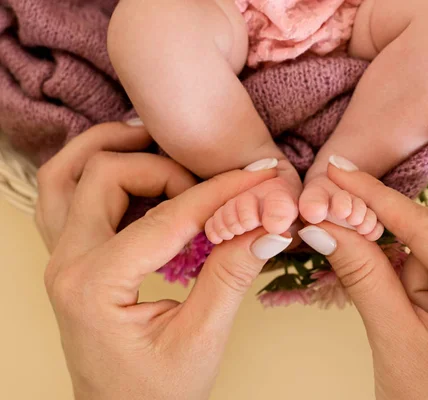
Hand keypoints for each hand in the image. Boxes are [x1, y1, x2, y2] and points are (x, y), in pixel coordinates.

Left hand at [35, 122, 291, 399]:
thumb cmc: (156, 392)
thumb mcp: (201, 339)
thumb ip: (231, 276)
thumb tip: (268, 226)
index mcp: (96, 286)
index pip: (168, 217)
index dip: (221, 192)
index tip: (260, 177)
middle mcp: (67, 264)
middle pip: (106, 173)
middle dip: (167, 168)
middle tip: (212, 187)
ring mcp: (61, 258)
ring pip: (67, 173)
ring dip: (113, 149)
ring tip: (160, 142)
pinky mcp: (70, 258)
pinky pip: (64, 194)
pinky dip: (95, 169)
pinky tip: (135, 170)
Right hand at [298, 158, 427, 399]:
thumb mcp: (392, 336)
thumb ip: (361, 272)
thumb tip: (324, 225)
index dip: (376, 197)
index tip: (339, 170)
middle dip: (390, 255)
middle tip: (340, 237)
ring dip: (404, 281)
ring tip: (405, 328)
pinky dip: (413, 285)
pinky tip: (409, 314)